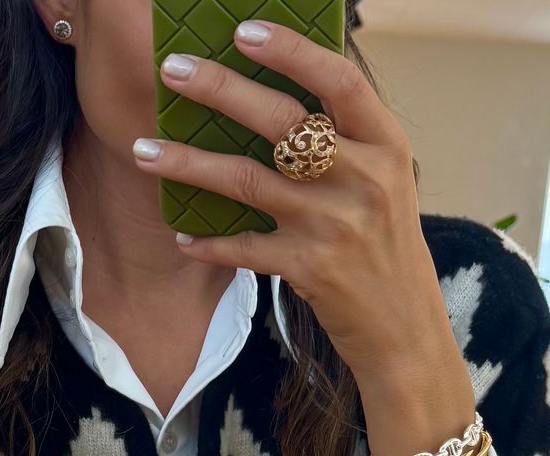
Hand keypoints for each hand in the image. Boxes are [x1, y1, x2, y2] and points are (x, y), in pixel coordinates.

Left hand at [137, 19, 457, 387]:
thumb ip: (346, 142)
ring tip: (144, 150)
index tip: (243, 31)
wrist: (404, 330)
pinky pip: (244, 247)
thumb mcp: (385, 183)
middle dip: (220, 89)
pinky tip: (183, 235)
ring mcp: (335, 225)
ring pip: (248, 180)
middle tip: (173, 70)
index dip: (290, 51)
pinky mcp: (310, 269)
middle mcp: (363, 178)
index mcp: (386, 145)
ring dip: (189, 164)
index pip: (338, 80)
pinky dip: (210, 242)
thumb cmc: (385, 249)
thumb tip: (278, 97)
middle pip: (281, 121)